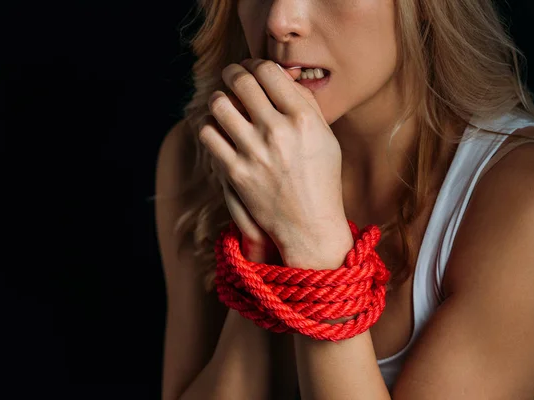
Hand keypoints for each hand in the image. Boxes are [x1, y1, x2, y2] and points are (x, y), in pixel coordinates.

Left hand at [199, 58, 352, 268]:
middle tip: (232, 75)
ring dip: (219, 98)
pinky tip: (218, 129)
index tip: (253, 68)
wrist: (310, 225)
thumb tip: (282, 76)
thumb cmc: (321, 179)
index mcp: (303, 119)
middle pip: (241, 81)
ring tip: (223, 102)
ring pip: (219, 104)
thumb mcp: (326, 138)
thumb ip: (306, 104)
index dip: (257, 63)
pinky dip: (209, 126)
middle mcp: (277, 132)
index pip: (269, 71)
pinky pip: (208, 134)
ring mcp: (253, 152)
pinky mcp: (235, 172)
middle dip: (233, 72)